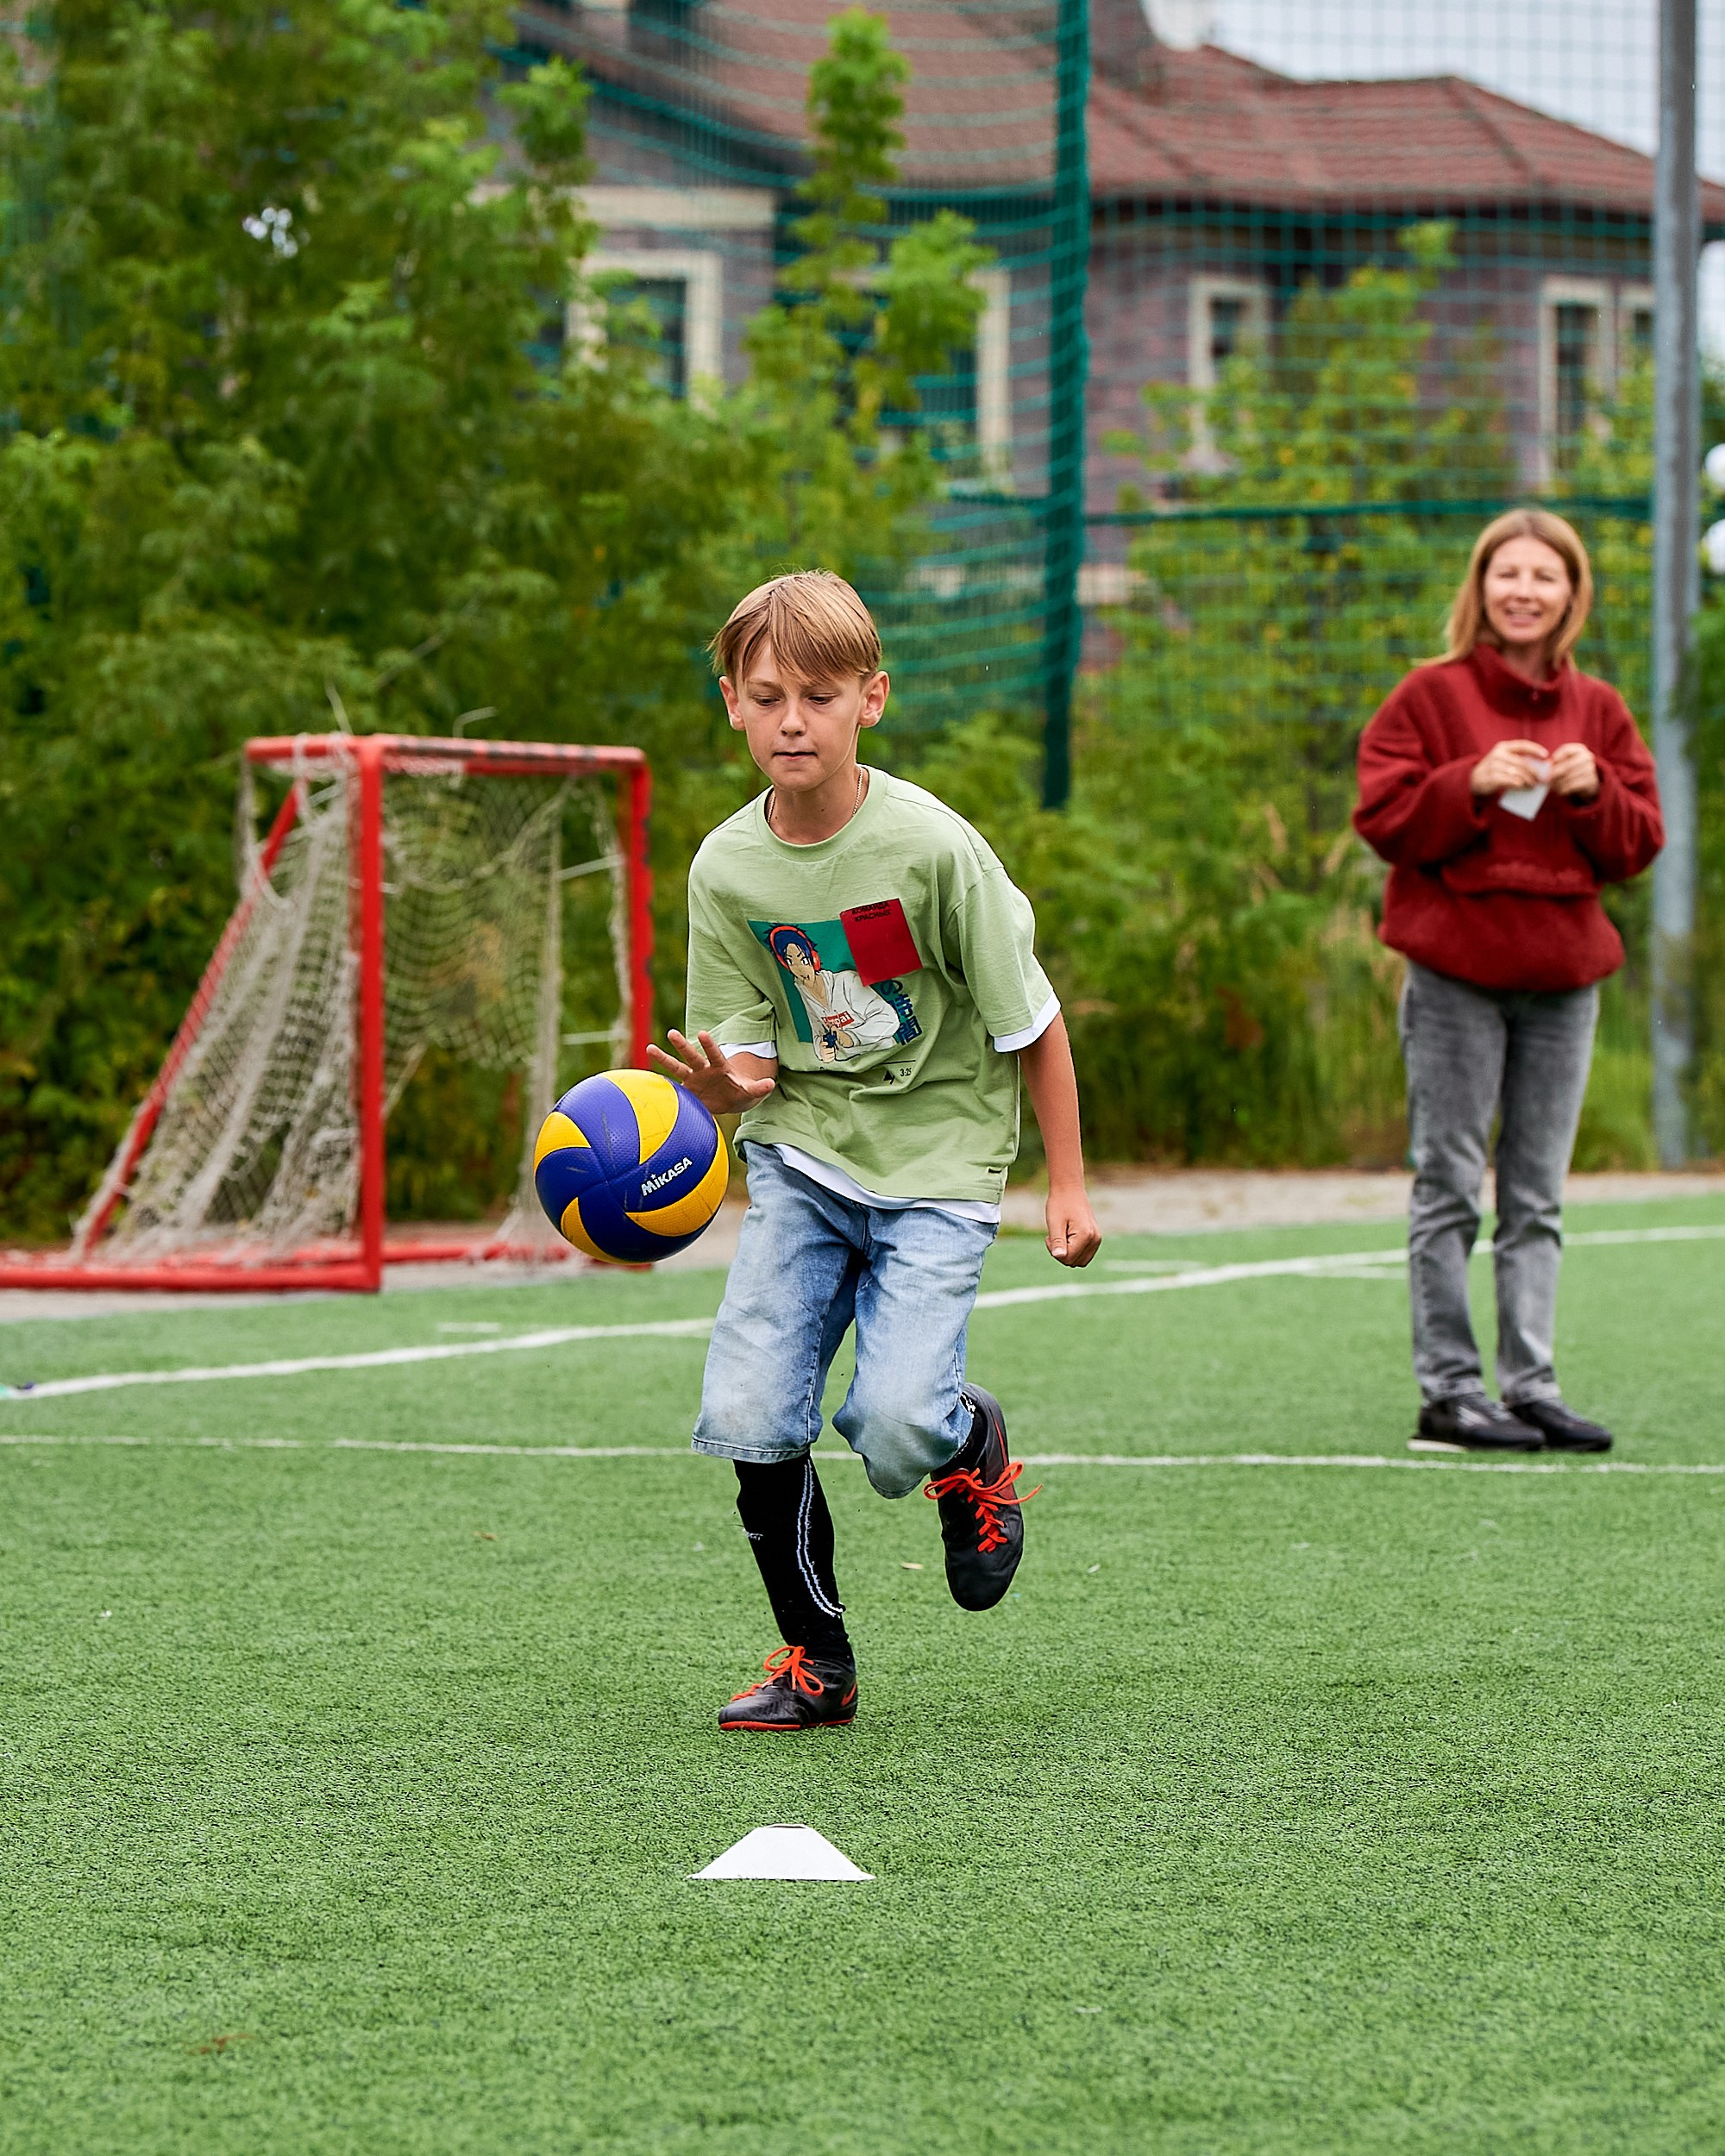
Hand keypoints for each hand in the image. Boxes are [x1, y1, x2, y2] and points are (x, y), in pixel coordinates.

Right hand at [645, 1029, 776, 1112]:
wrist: (730, 1100)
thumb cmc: (740, 1092)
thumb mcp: (751, 1091)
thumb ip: (759, 1088)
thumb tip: (771, 1084)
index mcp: (720, 1067)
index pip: (714, 1053)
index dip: (709, 1044)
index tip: (702, 1033)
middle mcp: (704, 1069)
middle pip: (692, 1055)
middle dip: (682, 1045)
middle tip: (671, 1032)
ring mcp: (693, 1078)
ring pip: (677, 1067)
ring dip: (664, 1059)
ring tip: (649, 1048)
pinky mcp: (686, 1090)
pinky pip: (671, 1085)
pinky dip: (660, 1084)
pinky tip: (645, 1078)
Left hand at [1046, 1185, 1101, 1268]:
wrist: (1070, 1189)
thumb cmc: (1060, 1204)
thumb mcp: (1055, 1224)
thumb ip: (1057, 1242)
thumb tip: (1058, 1257)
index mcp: (1085, 1235)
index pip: (1067, 1258)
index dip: (1054, 1251)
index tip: (1049, 1237)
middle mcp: (1095, 1239)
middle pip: (1074, 1262)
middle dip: (1061, 1253)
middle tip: (1054, 1236)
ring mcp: (1097, 1239)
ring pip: (1079, 1261)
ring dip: (1068, 1253)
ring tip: (1061, 1236)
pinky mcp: (1095, 1238)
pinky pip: (1084, 1254)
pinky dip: (1074, 1250)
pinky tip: (1067, 1236)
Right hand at [1470, 739, 1549, 796]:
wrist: (1472, 780)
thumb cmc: (1493, 770)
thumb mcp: (1502, 760)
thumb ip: (1516, 760)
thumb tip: (1538, 767)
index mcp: (1502, 747)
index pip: (1522, 745)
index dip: (1536, 749)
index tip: (1546, 755)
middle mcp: (1498, 754)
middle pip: (1523, 762)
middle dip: (1534, 772)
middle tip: (1541, 779)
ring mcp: (1494, 766)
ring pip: (1519, 773)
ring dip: (1529, 780)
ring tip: (1533, 785)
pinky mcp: (1493, 778)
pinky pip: (1512, 781)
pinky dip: (1521, 785)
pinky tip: (1524, 787)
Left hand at [1547, 742, 1599, 801]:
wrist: (1588, 781)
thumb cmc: (1571, 768)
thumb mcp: (1565, 761)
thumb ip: (1556, 761)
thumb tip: (1547, 765)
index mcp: (1579, 749)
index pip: (1566, 750)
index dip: (1556, 757)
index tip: (1549, 765)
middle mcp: (1587, 757)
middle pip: (1567, 765)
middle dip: (1555, 773)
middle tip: (1546, 779)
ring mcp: (1590, 769)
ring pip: (1569, 777)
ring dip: (1558, 782)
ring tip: (1551, 785)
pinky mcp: (1590, 781)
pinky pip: (1573, 785)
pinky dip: (1564, 789)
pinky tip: (1559, 790)